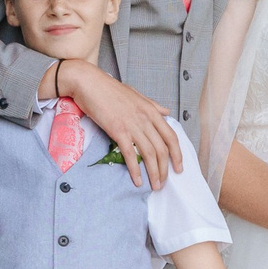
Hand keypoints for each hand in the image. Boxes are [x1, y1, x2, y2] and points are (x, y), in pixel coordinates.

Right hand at [55, 59, 175, 188]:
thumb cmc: (109, 89)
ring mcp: (132, 125)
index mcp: (151, 111)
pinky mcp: (118, 130)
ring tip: (154, 186)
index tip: (178, 168)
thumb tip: (166, 111)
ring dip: (154, 173)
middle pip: (162, 149)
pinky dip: (135, 170)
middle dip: (165, 169)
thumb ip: (153, 105)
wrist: (89, 83)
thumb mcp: (136, 95)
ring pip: (149, 154)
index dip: (177, 155)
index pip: (171, 136)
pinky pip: (130, 154)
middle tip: (164, 183)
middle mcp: (145, 119)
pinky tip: (137, 181)